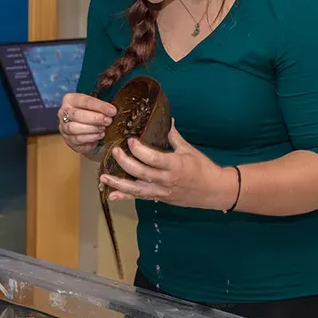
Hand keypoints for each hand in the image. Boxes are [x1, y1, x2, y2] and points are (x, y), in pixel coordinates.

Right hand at [58, 93, 115, 154]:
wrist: (84, 127)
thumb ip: (101, 107)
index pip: (84, 101)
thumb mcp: (94, 106)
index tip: (112, 111)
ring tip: (103, 129)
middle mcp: (63, 113)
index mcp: (70, 99)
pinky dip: (90, 138)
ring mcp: (63, 127)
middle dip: (95, 119)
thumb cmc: (90, 113)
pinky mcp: (67, 140)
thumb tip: (112, 111)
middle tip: (108, 121)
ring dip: (92, 129)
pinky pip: (77, 140)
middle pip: (76, 115)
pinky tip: (99, 136)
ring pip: (74, 128)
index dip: (100, 106)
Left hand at [99, 120, 238, 209]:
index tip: (130, 140)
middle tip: (114, 151)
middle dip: (124, 162)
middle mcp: (166, 180)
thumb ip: (173, 136)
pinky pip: (139, 198)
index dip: (139, 150)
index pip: (153, 158)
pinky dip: (124, 196)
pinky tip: (111, 195)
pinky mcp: (158, 198)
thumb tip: (166, 119)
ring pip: (136, 189)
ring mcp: (161, 191)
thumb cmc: (203, 168)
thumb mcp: (189, 150)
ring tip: (103, 176)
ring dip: (118, 183)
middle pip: (141, 173)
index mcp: (175, 165)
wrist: (214, 191)